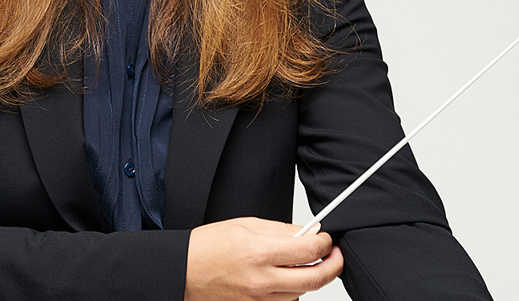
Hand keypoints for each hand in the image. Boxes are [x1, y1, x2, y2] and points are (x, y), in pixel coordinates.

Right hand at [185, 217, 343, 299]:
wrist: (183, 271)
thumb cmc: (208, 246)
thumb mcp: (245, 225)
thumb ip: (280, 229)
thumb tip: (307, 232)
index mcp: (259, 252)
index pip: (309, 249)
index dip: (325, 243)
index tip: (327, 239)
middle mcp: (262, 280)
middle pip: (314, 278)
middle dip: (333, 265)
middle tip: (335, 255)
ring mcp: (259, 299)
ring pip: (302, 293)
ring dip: (312, 278)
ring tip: (307, 263)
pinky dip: (293, 290)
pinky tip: (287, 277)